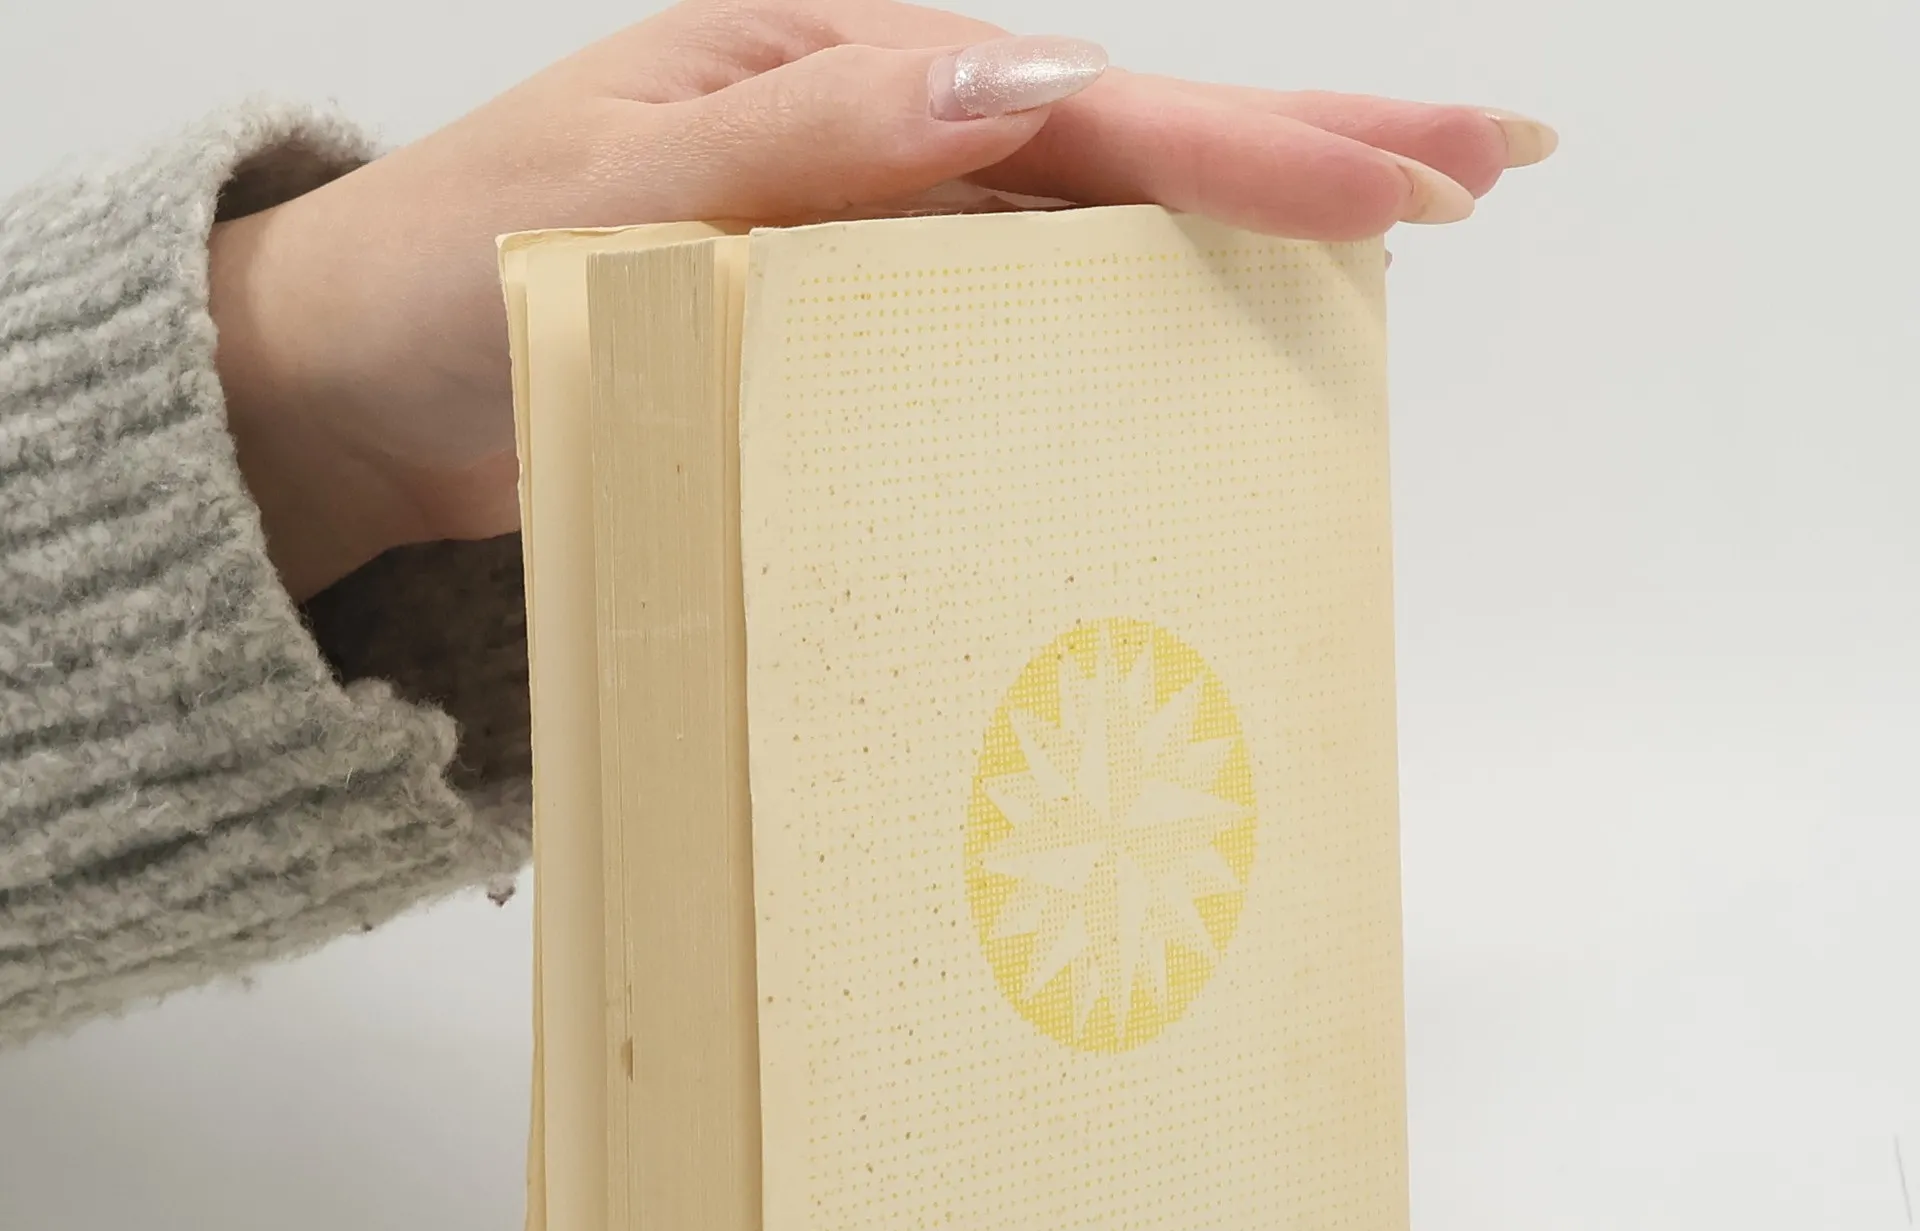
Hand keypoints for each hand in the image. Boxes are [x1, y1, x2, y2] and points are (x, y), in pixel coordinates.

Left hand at [208, 0, 1555, 602]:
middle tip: (1488, 164)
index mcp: (837, 81)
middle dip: (1307, 153)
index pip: (1085, 106)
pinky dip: (1115, 344)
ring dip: (1240, 244)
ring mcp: (873, 245)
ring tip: (1396, 240)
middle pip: (1129, 150)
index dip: (1260, 139)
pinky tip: (1201, 358)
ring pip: (1092, 240)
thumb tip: (1016, 90)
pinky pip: (1009, 337)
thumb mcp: (613, 185)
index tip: (1419, 163)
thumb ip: (811, 139)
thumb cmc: (449, 274)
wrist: (365, 388)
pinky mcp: (850, 338)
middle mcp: (877, 148)